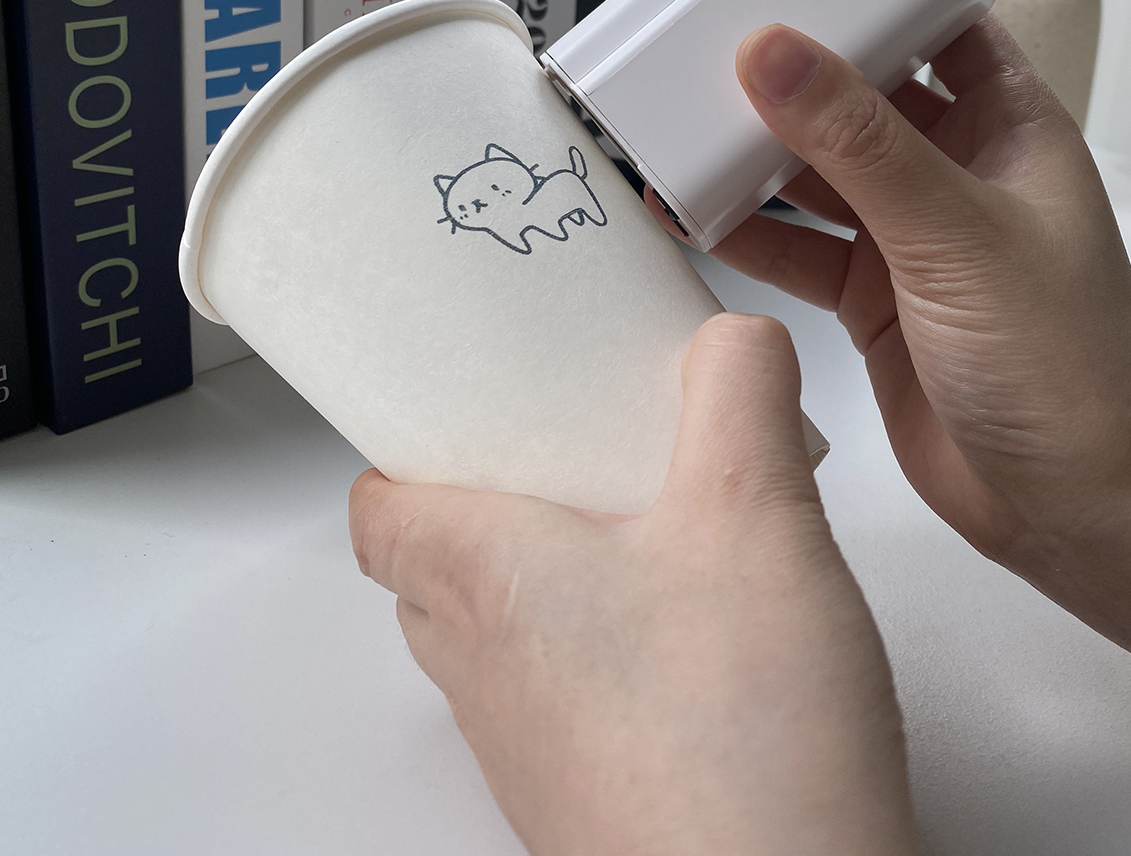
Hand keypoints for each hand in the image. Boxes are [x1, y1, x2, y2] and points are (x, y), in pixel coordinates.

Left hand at [351, 314, 915, 855]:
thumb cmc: (735, 736)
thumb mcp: (753, 510)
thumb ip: (737, 394)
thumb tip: (732, 339)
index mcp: (482, 577)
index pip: (376, 506)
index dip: (406, 450)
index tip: (461, 408)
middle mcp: (483, 667)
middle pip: (436, 561)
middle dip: (492, 497)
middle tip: (568, 450)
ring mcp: (528, 743)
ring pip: (499, 630)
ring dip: (549, 575)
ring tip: (646, 531)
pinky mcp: (586, 792)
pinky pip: (562, 693)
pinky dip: (600, 646)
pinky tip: (694, 634)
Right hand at [658, 18, 1130, 680]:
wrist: (1070, 507)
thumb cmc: (1068, 366)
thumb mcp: (956, 232)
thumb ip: (859, 144)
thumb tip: (774, 53)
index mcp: (1005, 129)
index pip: (932, 30)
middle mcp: (953, 176)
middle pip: (856, 102)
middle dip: (787, 80)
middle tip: (704, 54)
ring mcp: (907, 240)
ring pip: (814, 177)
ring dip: (753, 158)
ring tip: (679, 130)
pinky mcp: (868, 301)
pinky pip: (793, 249)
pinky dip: (744, 233)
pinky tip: (693, 214)